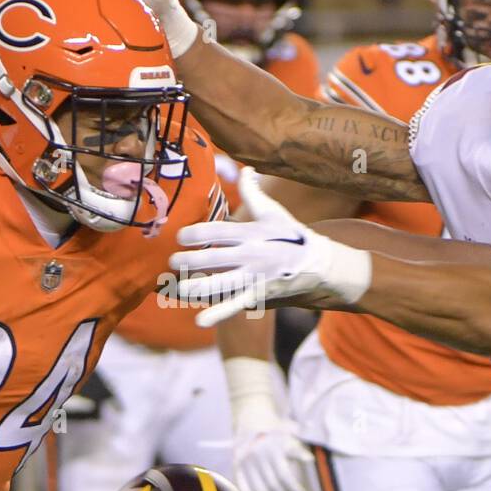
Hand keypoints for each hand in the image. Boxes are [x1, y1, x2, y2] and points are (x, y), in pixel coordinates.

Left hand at [171, 168, 372, 327]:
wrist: (318, 266)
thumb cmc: (292, 236)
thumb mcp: (274, 213)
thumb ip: (254, 192)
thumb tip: (246, 168)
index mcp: (251, 233)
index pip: (216, 231)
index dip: (194, 234)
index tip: (180, 236)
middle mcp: (250, 255)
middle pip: (213, 258)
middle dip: (188, 261)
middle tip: (172, 262)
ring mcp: (254, 277)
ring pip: (219, 284)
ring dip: (196, 287)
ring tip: (178, 287)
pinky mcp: (258, 296)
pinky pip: (235, 306)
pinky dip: (219, 314)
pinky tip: (201, 321)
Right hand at [223, 357, 310, 490]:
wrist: (252, 420)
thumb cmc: (278, 431)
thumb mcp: (291, 433)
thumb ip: (300, 447)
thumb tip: (310, 460)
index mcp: (274, 446)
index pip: (285, 475)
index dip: (294, 489)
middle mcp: (258, 453)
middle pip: (273, 484)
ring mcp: (246, 461)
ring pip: (260, 489)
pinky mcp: (237, 467)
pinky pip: (245, 488)